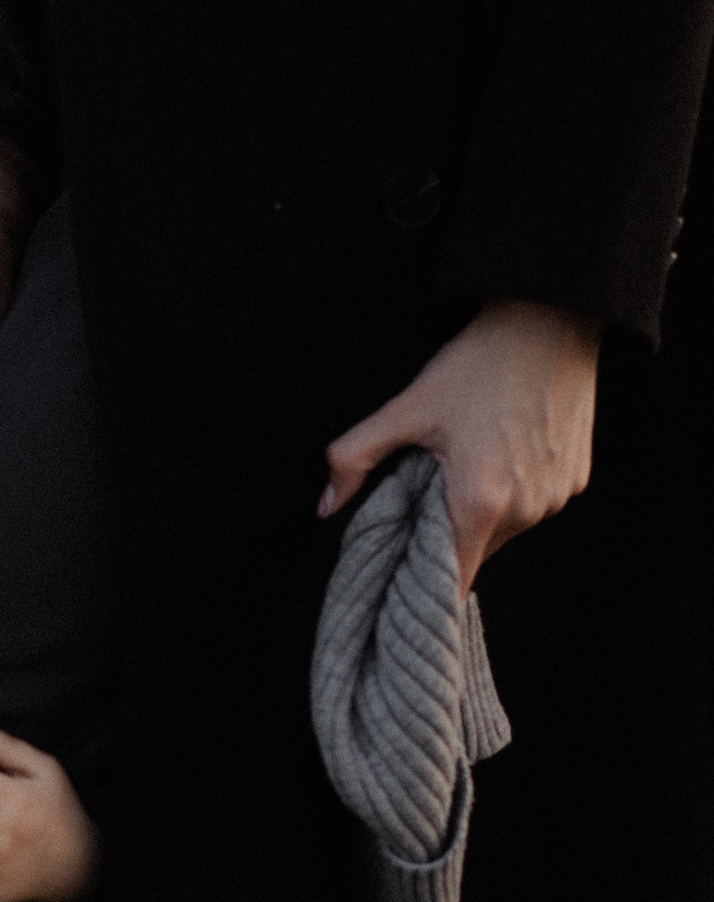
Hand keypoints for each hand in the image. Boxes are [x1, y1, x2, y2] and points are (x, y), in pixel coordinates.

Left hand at [320, 299, 599, 590]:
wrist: (550, 320)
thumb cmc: (479, 363)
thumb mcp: (408, 408)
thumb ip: (355, 459)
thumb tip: (326, 505)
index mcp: (481, 501)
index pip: (452, 577)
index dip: (426, 582)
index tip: (407, 581)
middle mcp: (527, 509)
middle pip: (475, 550)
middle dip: (447, 535)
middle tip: (428, 497)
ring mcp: (556, 497)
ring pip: (507, 530)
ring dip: (482, 512)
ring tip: (469, 464)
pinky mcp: (576, 481)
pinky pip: (535, 504)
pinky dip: (515, 492)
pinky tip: (502, 451)